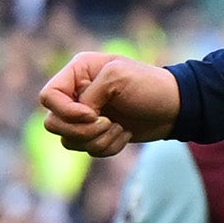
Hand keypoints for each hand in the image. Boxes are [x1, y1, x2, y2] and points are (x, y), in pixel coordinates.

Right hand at [38, 52, 181, 154]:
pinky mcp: (97, 134)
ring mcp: (86, 115)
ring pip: (69, 140)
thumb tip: (79, 118)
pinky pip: (88, 150)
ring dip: (97, 140)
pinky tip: (126, 134)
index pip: (47, 96)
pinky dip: (108, 146)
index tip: (93, 114)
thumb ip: (89, 95)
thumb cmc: (149, 86)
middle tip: (108, 123)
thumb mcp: (117, 77)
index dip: (65, 111)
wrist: (175, 107)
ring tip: (120, 128)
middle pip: (52, 124)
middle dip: (81, 130)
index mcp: (77, 72)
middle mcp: (77, 93)